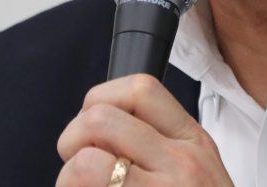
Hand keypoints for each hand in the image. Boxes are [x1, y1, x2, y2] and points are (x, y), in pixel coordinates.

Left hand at [56, 74, 233, 185]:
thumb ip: (158, 144)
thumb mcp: (198, 171)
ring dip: (68, 180)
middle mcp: (181, 165)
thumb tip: (98, 128)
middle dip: (72, 141)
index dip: (101, 100)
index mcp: (193, 142)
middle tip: (80, 168)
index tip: (96, 129)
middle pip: (99, 120)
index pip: (140, 89)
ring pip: (83, 163)